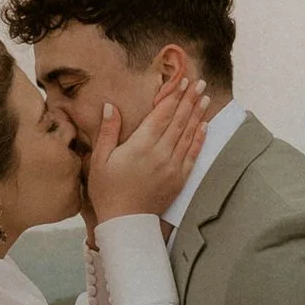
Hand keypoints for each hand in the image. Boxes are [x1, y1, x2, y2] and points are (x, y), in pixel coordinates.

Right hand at [86, 72, 209, 227]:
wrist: (126, 222)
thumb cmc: (108, 190)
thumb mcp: (100, 160)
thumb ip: (108, 132)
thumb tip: (110, 106)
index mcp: (140, 146)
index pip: (161, 115)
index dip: (172, 96)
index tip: (181, 81)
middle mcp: (161, 153)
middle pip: (178, 121)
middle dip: (189, 100)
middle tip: (199, 83)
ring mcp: (173, 167)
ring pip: (188, 135)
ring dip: (197, 115)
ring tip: (204, 98)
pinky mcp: (180, 179)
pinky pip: (193, 154)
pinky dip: (200, 139)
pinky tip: (204, 126)